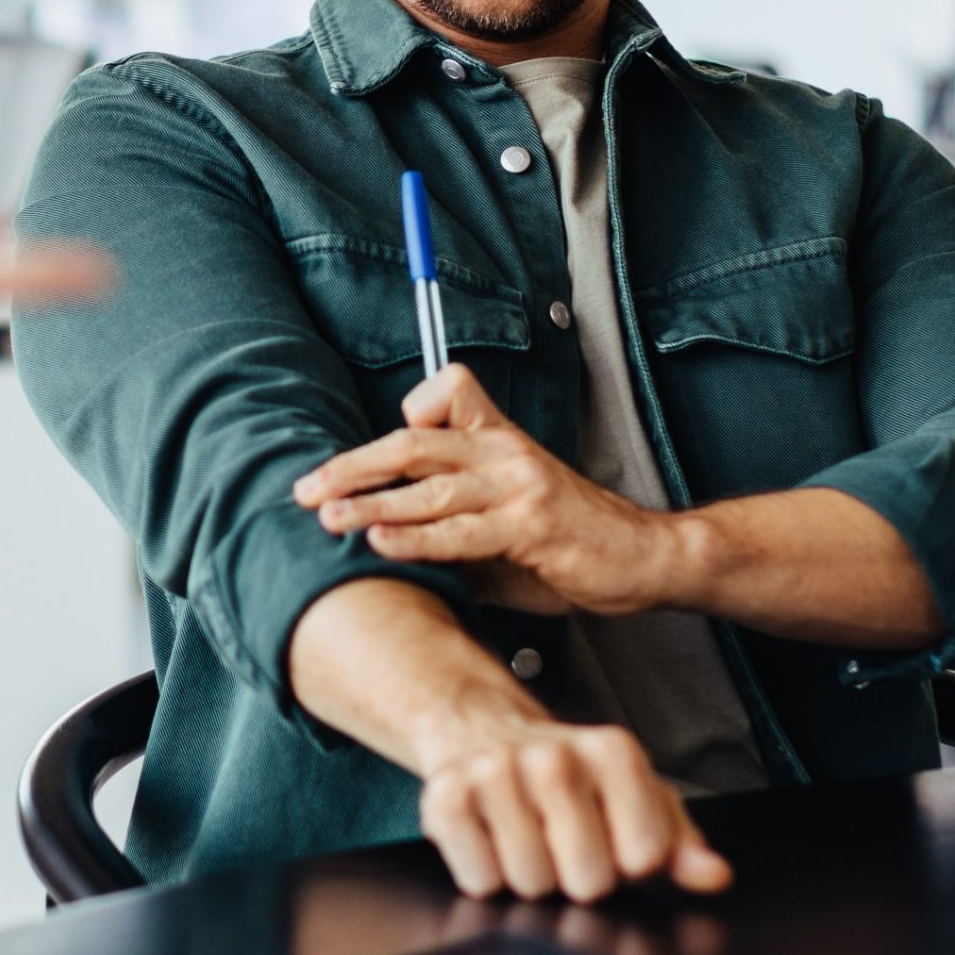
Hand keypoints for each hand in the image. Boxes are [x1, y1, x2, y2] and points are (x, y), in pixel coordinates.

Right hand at [284, 579, 731, 903]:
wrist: (483, 732)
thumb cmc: (571, 779)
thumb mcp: (636, 798)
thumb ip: (680, 842)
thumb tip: (713, 876)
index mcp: (612, 752)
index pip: (644, 857)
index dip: (629, 866)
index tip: (613, 841)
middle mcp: (553, 757)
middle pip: (589, 881)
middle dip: (579, 879)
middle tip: (565, 846)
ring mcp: (495, 774)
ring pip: (532, 885)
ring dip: (531, 878)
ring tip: (528, 839)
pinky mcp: (444, 797)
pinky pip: (480, 882)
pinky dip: (486, 876)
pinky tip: (492, 840)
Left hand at [293, 365, 685, 615]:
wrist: (647, 557)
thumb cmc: (576, 542)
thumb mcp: (508, 524)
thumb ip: (456, 526)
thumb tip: (396, 547)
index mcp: (499, 440)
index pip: (442, 396)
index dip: (401, 416)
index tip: (361, 457)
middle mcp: (505, 452)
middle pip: (412, 443)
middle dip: (352, 467)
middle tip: (307, 488)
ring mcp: (519, 486)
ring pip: (428, 487)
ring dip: (370, 503)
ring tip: (328, 518)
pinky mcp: (532, 525)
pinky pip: (460, 530)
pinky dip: (415, 537)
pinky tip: (381, 542)